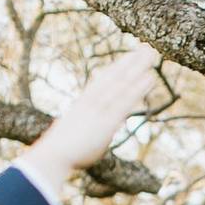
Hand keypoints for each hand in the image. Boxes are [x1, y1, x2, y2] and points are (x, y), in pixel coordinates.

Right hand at [21, 45, 157, 192]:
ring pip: (122, 83)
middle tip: (147, 47)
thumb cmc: (59, 151)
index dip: (117, 68)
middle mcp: (92, 101)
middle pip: (115, 76)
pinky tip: (151, 77)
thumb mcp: (74, 134)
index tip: (129, 57)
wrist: (51, 157)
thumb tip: (94, 132)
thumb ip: (86, 128)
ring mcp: (99, 110)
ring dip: (138, 68)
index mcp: (83, 103)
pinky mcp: (107, 121)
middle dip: (132, 61)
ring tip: (153, 54)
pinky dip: (138, 89)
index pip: (102, 81)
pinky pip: (125, 101)